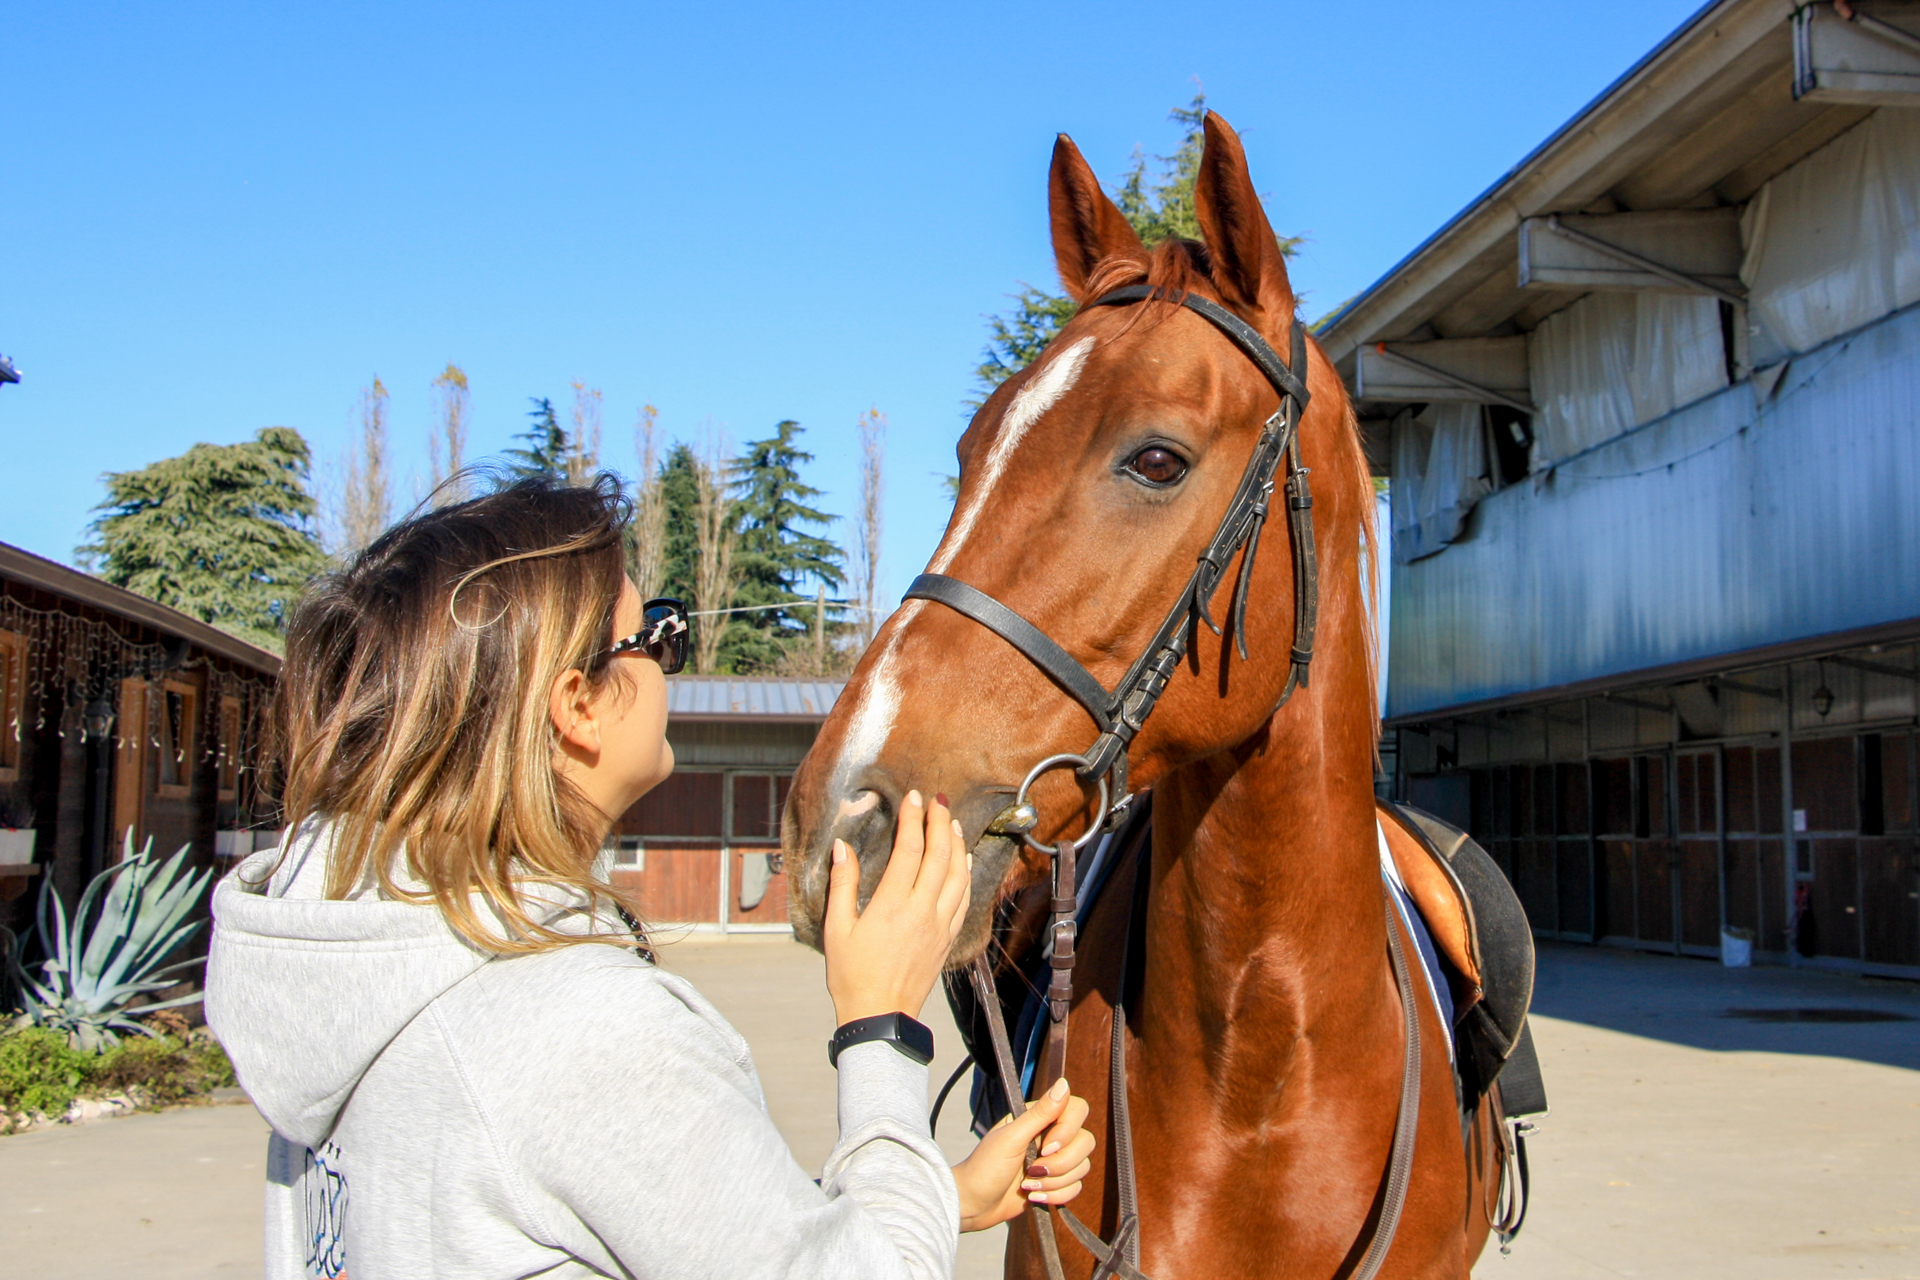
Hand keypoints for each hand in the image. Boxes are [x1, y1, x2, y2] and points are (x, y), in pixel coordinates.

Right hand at [823, 790, 972, 1024]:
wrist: (879, 1017)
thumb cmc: (851, 975)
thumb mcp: (837, 929)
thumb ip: (842, 884)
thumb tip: (842, 847)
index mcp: (892, 905)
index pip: (910, 851)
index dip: (913, 820)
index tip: (913, 798)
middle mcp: (922, 911)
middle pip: (940, 857)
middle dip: (940, 823)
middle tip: (937, 800)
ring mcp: (939, 926)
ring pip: (958, 876)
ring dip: (957, 845)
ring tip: (952, 823)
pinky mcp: (947, 939)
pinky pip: (964, 899)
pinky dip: (967, 875)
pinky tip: (963, 862)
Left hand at [952, 1078, 1094, 1231]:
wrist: (974, 1205)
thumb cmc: (985, 1167)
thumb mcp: (1011, 1138)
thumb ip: (1040, 1113)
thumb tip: (1064, 1083)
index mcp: (1039, 1118)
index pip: (1077, 1110)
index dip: (1067, 1131)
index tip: (1045, 1148)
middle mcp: (1051, 1135)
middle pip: (1085, 1141)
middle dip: (1060, 1164)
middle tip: (1031, 1170)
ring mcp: (1055, 1160)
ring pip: (1082, 1167)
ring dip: (1054, 1182)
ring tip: (1028, 1185)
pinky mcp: (1056, 1183)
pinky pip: (1076, 1187)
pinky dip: (1056, 1195)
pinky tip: (1034, 1196)